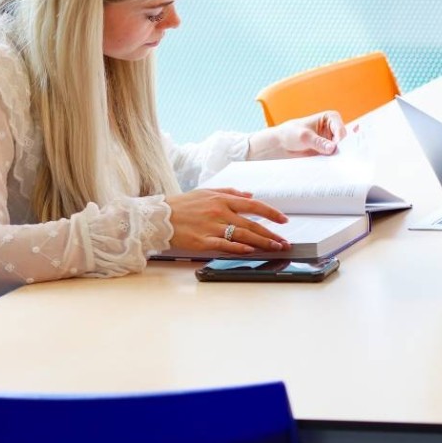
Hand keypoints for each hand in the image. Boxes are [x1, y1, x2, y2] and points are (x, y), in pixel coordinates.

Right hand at [166, 188, 290, 254]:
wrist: (157, 217)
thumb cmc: (182, 205)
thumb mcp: (206, 192)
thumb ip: (230, 192)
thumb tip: (250, 194)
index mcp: (221, 199)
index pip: (253, 205)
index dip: (271, 213)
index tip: (284, 220)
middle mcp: (219, 212)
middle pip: (252, 224)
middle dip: (271, 234)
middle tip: (284, 242)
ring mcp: (211, 227)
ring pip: (243, 236)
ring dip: (262, 243)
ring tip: (275, 248)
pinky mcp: (202, 241)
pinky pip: (225, 245)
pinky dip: (239, 248)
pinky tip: (251, 251)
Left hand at [251, 110, 346, 158]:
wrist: (280, 145)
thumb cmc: (290, 133)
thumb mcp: (304, 136)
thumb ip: (318, 142)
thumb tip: (332, 148)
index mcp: (330, 118)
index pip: (340, 129)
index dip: (339, 140)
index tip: (334, 148)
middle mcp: (333, 129)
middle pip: (343, 140)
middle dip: (340, 149)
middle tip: (334, 156)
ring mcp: (331, 141)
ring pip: (341, 149)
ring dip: (336, 156)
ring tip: (329, 160)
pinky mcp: (328, 151)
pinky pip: (335, 157)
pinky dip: (333, 161)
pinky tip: (328, 164)